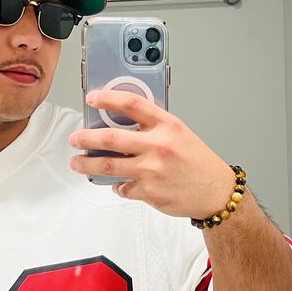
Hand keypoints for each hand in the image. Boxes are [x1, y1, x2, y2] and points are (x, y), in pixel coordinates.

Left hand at [69, 89, 236, 218]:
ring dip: (88, 164)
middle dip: (86, 137)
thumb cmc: (198, 161)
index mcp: (167, 125)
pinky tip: (117, 182)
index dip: (108, 98)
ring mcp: (151, 170)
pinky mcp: (148, 192)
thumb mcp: (179, 133)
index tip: (93, 98)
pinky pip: (121, 187)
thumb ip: (153, 126)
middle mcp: (158, 145)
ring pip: (108, 165)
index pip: (131, 104)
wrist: (215, 191)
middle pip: (110, 138)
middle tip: (76, 138)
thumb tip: (121, 124)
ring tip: (78, 162)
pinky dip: (116, 185)